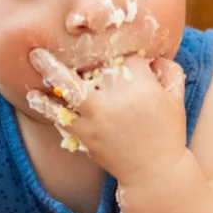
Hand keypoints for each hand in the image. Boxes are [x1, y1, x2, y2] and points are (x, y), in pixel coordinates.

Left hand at [27, 49, 186, 185]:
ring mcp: (100, 117)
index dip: (119, 54)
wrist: (155, 173)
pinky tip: (35, 96)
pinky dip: (47, 106)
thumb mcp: (177, 100)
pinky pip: (61, 117)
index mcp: (145, 86)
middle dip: (77, 51)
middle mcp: (120, 98)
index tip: (115, 56)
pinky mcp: (86, 135)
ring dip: (51, 72)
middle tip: (60, 39)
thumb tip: (155, 57)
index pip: (126, 58)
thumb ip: (172, 72)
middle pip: (94, 66)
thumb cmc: (168, 134)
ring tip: (36, 58)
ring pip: (70, 88)